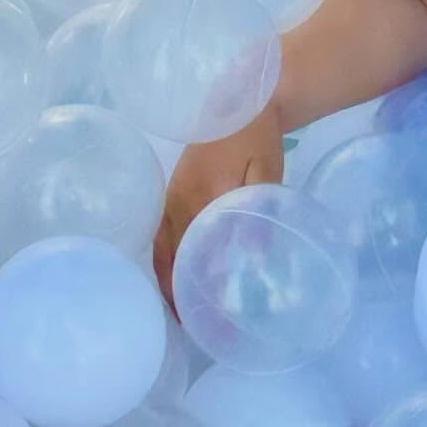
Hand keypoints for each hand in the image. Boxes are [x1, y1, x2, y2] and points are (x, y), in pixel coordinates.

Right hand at [153, 103, 283, 311]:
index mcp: (198, 198)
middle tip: (196, 329)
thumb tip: (254, 257)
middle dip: (178, 296)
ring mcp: (170, 198)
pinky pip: (160, 236)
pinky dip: (162, 262)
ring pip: (160, 251)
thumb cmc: (256, 134)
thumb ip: (259, 206)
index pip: (187, 257)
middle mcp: (177, 203)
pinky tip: (171, 280)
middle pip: (169, 261)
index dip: (193, 291)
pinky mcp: (171, 193)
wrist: (239, 98)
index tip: (203, 322)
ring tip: (181, 314)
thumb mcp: (266, 169)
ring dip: (167, 283)